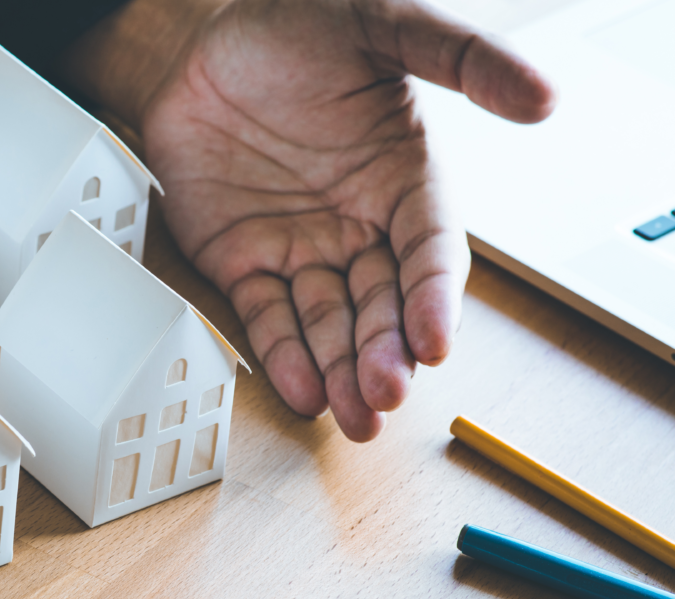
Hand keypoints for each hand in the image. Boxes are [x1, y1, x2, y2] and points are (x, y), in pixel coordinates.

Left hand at [64, 0, 554, 440]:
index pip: (431, 253)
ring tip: (354, 415)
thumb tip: (543, 98)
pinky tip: (303, 391)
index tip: (435, 342)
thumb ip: (461, 58)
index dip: (434, 300)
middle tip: (385, 395)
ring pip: (329, 323)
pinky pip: (267, 316)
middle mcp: (358, 224)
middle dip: (386, 353)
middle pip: (382, 304)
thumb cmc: (300, 24)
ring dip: (343, 371)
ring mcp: (300, 247)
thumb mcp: (386, 25)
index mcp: (406, 180)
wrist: (200, 36)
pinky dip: (283, 355)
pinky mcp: (242, 261)